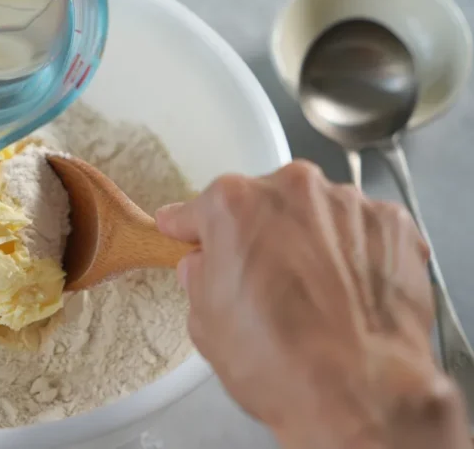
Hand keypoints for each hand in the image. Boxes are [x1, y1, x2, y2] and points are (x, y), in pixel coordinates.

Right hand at [155, 161, 469, 448]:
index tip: (188, 233)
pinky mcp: (394, 226)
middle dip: (261, 235)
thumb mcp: (206, 323)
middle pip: (265, 203)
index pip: (200, 208)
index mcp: (234, 206)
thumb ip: (200, 278)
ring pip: (317, 214)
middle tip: (263, 282)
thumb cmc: (280, 361)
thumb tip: (205, 268)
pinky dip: (356, 253)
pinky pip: (364, 229)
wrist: (360, 392)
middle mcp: (292, 190)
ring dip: (311, 242)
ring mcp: (348, 205)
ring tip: (316, 295)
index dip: (192, 228)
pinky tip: (352, 293)